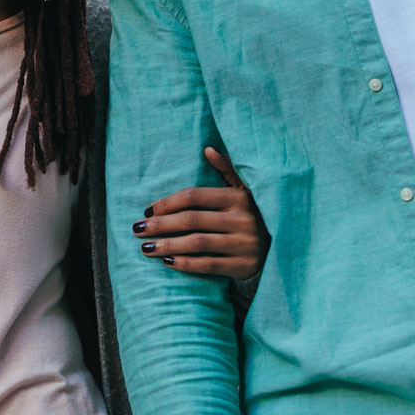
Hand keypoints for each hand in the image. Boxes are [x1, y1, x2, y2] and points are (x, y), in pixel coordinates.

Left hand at [132, 148, 269, 279]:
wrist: (278, 251)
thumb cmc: (251, 216)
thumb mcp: (244, 191)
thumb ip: (226, 170)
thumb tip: (208, 149)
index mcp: (238, 198)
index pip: (194, 196)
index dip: (168, 203)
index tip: (148, 210)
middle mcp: (243, 219)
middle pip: (191, 220)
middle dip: (161, 225)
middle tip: (137, 229)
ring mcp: (244, 243)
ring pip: (197, 243)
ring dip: (167, 245)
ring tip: (145, 248)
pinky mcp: (244, 266)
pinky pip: (208, 264)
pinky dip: (185, 264)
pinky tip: (167, 261)